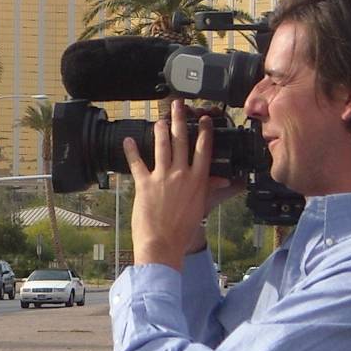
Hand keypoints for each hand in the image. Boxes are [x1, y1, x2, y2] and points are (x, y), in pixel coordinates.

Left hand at [124, 101, 237, 267]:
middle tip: (178, 105)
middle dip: (179, 120)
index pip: (203, 150)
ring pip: (162, 146)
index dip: (203, 132)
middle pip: (182, 140)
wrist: (163, 244)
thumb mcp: (201, 208)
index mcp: (198, 181)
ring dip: (160, 129)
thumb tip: (223, 180)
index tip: (203, 119)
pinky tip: (127, 140)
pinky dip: (131, 150)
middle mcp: (181, 175)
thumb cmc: (182, 231)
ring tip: (159, 118)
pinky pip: (136, 163)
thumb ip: (209, 189)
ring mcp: (162, 177)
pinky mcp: (144, 184)